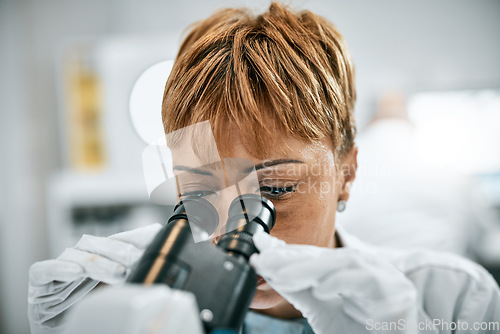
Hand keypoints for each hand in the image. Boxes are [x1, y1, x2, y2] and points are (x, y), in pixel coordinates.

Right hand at [28, 223, 161, 333]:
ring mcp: (59, 269)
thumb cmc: (93, 314)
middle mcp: (80, 259)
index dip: (135, 237)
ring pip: (75, 254)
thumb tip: (162, 248)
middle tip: (137, 261)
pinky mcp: (39, 284)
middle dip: (119, 250)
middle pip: (97, 243)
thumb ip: (137, 272)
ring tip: (117, 273)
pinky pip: (43, 270)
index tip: (155, 236)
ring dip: (97, 261)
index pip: (118, 240)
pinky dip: (59, 268)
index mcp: (101, 259)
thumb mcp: (121, 294)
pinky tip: (76, 272)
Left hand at [250, 231, 419, 333]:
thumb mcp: (320, 309)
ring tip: (282, 275)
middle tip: (263, 260)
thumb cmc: (359, 332)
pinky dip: (341, 282)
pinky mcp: (395, 292)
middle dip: (292, 257)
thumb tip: (267, 265)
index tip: (259, 250)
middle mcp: (365, 268)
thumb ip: (297, 287)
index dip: (286, 252)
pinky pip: (367, 280)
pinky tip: (321, 290)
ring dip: (310, 267)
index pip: (314, 256)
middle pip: (326, 256)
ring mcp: (383, 277)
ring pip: (344, 262)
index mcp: (347, 270)